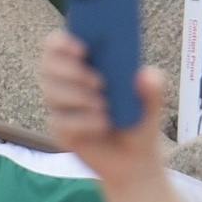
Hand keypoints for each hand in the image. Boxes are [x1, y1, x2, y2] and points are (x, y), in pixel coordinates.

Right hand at [39, 31, 165, 188]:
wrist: (134, 159)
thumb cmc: (138, 119)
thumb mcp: (151, 102)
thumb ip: (153, 87)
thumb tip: (144, 75)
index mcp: (85, 63)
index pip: (58, 44)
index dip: (64, 42)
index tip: (83, 49)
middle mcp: (67, 81)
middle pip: (48, 64)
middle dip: (71, 71)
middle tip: (99, 82)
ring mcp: (61, 106)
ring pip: (52, 93)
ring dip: (78, 97)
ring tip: (105, 106)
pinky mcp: (60, 131)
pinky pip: (60, 122)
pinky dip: (82, 122)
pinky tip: (101, 124)